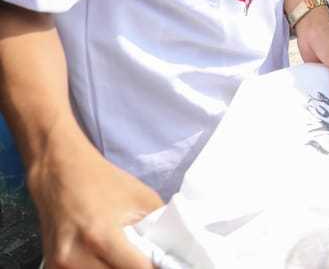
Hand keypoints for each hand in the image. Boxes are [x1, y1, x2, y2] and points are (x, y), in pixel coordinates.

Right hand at [28, 135, 160, 267]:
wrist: (59, 173)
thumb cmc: (103, 182)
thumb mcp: (142, 200)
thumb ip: (158, 229)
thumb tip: (173, 251)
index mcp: (101, 237)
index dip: (155, 266)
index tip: (163, 262)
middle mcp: (76, 257)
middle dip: (135, 267)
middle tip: (144, 257)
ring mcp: (60, 265)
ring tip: (125, 255)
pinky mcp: (52, 266)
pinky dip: (99, 268)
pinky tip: (106, 258)